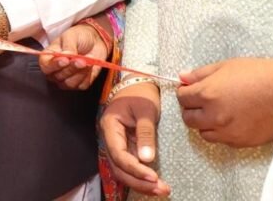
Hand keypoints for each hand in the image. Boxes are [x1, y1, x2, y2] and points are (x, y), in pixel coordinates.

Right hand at [40, 23, 107, 90]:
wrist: (94, 41)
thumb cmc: (78, 37)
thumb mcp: (71, 36)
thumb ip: (68, 46)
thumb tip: (66, 56)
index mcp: (48, 58)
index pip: (46, 67)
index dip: (54, 65)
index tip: (65, 60)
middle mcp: (55, 71)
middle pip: (59, 77)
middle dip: (71, 68)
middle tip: (81, 60)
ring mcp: (66, 79)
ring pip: (70, 83)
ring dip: (80, 72)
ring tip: (88, 61)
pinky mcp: (79, 84)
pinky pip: (82, 85)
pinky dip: (87, 76)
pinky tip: (90, 66)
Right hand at [100, 82, 170, 196]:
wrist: (139, 83)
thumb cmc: (141, 93)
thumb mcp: (146, 110)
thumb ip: (146, 133)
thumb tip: (147, 159)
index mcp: (110, 126)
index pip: (119, 154)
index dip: (135, 169)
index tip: (153, 176)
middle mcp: (111, 139)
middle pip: (119, 168)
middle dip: (139, 181)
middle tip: (161, 189)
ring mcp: (118, 144)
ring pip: (123, 171)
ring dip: (140, 183)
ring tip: (162, 190)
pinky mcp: (127, 147)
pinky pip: (131, 166)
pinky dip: (141, 177)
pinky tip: (155, 184)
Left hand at [176, 56, 272, 146]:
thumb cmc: (259, 74)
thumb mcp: (226, 66)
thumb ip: (200, 74)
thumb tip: (182, 77)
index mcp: (208, 94)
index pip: (182, 98)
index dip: (185, 91)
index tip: (190, 89)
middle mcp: (214, 116)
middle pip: (188, 118)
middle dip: (191, 108)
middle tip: (202, 100)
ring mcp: (227, 132)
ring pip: (203, 132)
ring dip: (205, 122)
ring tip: (218, 111)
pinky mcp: (241, 142)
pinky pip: (221, 140)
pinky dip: (221, 132)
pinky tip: (231, 120)